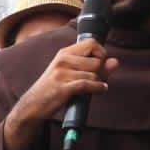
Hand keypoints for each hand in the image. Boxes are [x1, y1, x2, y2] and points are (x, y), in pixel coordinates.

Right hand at [3, 38, 117, 149]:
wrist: (32, 106)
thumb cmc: (54, 89)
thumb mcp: (72, 74)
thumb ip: (95, 67)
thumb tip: (116, 61)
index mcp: (64, 53)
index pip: (91, 42)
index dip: (102, 52)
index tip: (101, 63)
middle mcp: (62, 60)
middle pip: (96, 59)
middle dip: (102, 71)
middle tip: (98, 79)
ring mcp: (61, 74)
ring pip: (94, 73)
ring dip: (99, 82)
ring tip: (96, 87)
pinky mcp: (62, 88)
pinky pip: (88, 84)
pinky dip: (99, 88)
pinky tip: (101, 90)